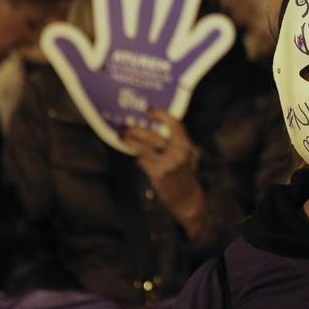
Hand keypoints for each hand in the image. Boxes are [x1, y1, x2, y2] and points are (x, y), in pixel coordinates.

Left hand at [42, 0, 234, 154]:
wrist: (128, 127)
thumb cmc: (103, 100)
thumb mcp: (84, 79)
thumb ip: (71, 56)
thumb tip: (52, 32)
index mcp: (115, 40)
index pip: (112, 9)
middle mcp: (141, 41)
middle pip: (147, 9)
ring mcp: (163, 54)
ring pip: (172, 24)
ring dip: (179, 6)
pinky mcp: (181, 72)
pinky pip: (197, 55)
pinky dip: (209, 43)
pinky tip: (220, 25)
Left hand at [124, 108, 206, 236]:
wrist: (188, 198)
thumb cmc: (184, 175)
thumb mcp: (185, 155)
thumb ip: (173, 143)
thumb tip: (151, 128)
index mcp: (186, 145)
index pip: (174, 124)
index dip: (161, 115)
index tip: (148, 109)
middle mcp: (178, 152)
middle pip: (152, 135)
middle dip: (136, 129)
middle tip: (126, 124)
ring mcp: (167, 163)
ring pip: (143, 147)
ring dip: (130, 141)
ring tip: (121, 136)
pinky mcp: (158, 173)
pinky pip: (143, 160)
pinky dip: (139, 158)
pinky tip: (137, 158)